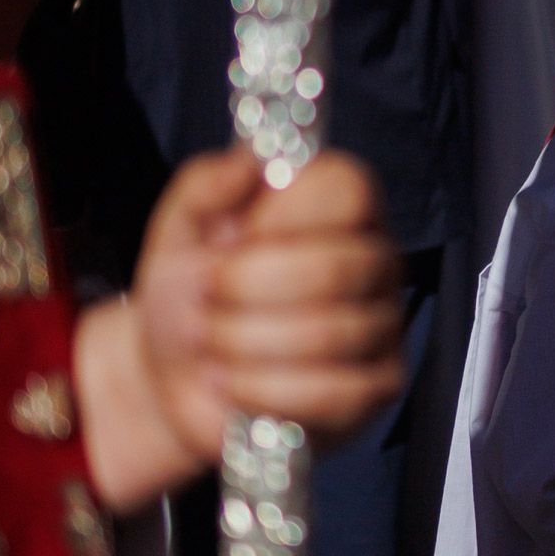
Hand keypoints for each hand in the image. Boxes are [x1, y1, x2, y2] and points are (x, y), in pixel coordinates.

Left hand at [79, 149, 405, 511]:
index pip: (348, 187)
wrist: (169, 375)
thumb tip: (249, 162)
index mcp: (339, 206)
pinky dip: (264, 391)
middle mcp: (376, 259)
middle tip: (207, 298)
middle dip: (246, 290)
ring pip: (330, 334)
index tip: (231, 239)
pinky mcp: (378, 387)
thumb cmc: (189, 291)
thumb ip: (208, 183)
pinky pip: (335, 393)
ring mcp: (384, 325)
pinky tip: (234, 382)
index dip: (282, 216)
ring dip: (244, 343)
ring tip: (212, 343)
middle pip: (337, 267)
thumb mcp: (180, 226)